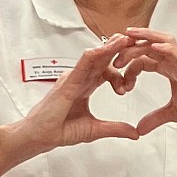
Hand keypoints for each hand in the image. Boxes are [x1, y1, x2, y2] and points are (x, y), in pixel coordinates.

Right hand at [11, 35, 139, 156]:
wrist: (40, 137)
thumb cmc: (60, 130)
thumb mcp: (95, 130)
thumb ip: (116, 129)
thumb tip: (136, 134)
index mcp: (86, 86)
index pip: (106, 72)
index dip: (121, 74)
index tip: (130, 85)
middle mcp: (79, 79)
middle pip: (101, 60)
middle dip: (117, 49)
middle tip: (134, 40)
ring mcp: (72, 79)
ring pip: (93, 59)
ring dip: (108, 48)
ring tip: (123, 39)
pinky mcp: (66, 83)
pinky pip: (80, 67)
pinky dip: (91, 57)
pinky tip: (101, 50)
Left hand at [116, 28, 176, 133]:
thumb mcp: (173, 114)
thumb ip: (155, 119)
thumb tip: (138, 130)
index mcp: (170, 70)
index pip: (144, 58)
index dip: (129, 62)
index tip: (116, 72)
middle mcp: (174, 62)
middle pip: (148, 46)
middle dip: (129, 47)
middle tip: (112, 54)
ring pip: (160, 41)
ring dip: (143, 37)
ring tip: (127, 35)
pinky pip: (174, 51)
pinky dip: (162, 46)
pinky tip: (150, 45)